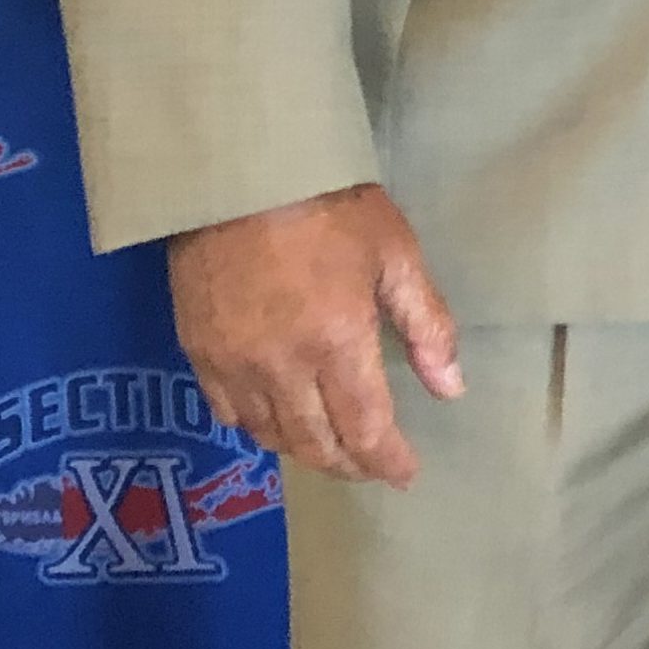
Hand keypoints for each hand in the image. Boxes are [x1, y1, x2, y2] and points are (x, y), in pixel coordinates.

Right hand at [167, 182, 464, 488]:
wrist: (239, 173)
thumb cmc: (330, 206)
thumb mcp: (396, 255)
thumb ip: (426, 326)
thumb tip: (451, 388)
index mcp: (338, 343)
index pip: (365, 429)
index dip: (387, 462)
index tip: (405, 475)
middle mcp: (282, 367)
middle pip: (315, 443)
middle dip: (348, 464)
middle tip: (371, 466)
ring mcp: (233, 363)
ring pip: (269, 435)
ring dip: (304, 450)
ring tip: (331, 448)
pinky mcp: (197, 351)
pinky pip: (227, 412)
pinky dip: (257, 427)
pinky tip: (276, 420)